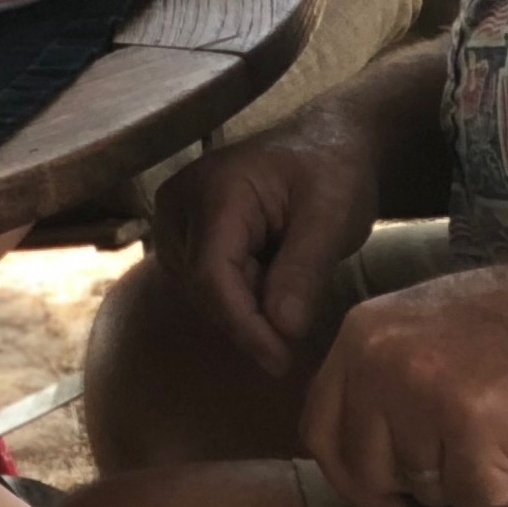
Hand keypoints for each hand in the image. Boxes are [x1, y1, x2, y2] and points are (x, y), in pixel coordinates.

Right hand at [145, 110, 389, 384]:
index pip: (213, 275)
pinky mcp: (182, 235)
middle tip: (303, 313)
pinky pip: (204, 285)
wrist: (322, 145)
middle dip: (251, 316)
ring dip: (247, 305)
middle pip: (204, 289)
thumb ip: (304, 270)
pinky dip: (241, 295)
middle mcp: (179, 205)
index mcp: (215, 191)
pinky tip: (272, 278)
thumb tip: (281, 329)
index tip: (281, 361)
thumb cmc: (332, 173)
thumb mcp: (333, 217)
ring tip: (290, 279)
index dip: (244, 325)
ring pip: (201, 293)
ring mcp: (175, 221)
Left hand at [301, 236, 507, 506]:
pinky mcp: (473, 427)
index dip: (351, 477)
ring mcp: (422, 393)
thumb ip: (389, 380)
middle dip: (421, 484)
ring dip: (481, 475)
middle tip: (475, 458)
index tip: (386, 497)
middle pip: (367, 471)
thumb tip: (372, 457)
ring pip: (429, 490)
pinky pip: (481, 496)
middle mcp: (379, 361)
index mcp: (362, 334)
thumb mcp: (430, 330)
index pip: (320, 429)